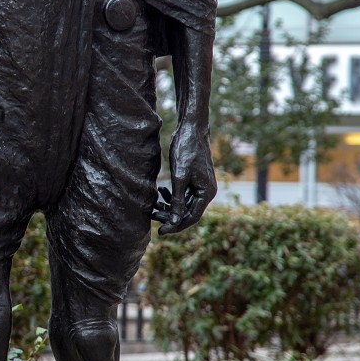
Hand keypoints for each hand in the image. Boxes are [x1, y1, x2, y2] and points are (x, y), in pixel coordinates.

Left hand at [153, 118, 215, 234]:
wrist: (191, 129)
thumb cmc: (186, 150)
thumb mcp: (179, 177)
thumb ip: (177, 200)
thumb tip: (174, 221)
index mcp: (207, 193)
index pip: (191, 218)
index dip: (175, 226)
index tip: (160, 231)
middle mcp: (207, 192)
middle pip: (188, 212)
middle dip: (170, 215)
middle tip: (152, 215)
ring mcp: (202, 185)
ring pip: (185, 204)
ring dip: (169, 206)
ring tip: (153, 204)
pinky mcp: (195, 179)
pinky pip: (184, 194)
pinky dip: (172, 196)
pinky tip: (161, 191)